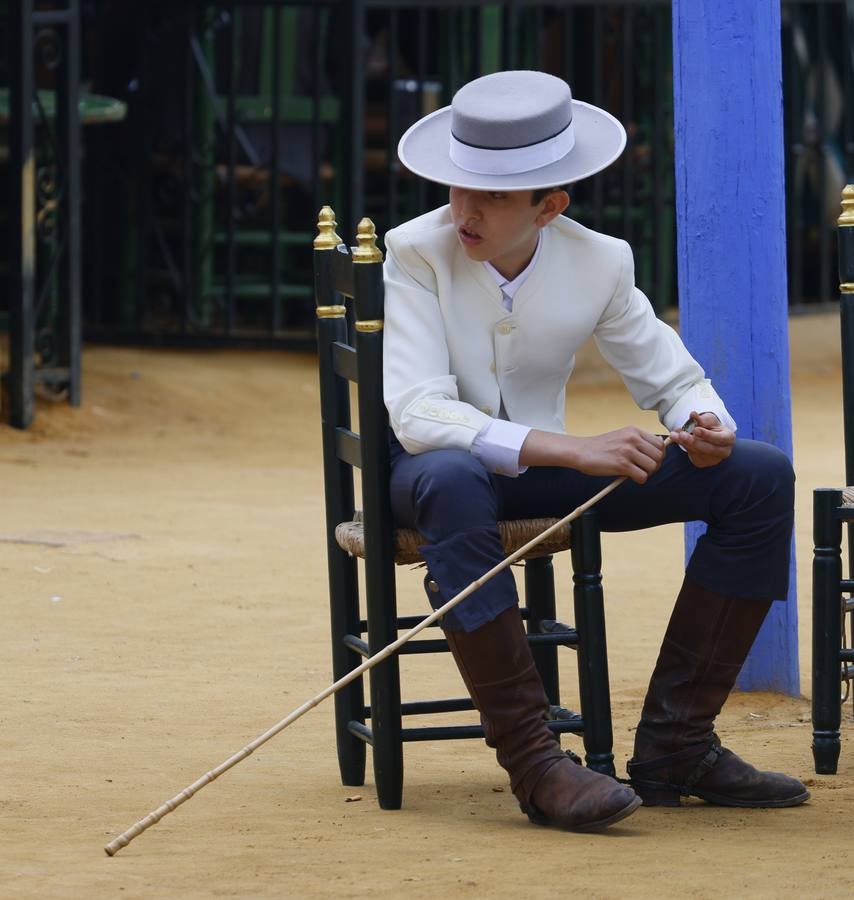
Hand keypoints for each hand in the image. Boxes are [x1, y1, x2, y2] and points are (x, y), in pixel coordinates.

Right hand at [520, 427, 665, 483]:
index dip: (658, 455)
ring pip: (653, 467)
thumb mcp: (621, 436)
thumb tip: (656, 451)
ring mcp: (628, 451)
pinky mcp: (622, 465)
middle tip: (644, 470)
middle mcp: (633, 439)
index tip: (649, 461)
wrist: (581, 451)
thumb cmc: (600, 447)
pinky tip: (631, 478)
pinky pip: (642, 476)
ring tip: (637, 473)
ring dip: (647, 473)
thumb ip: (637, 441)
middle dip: (655, 466)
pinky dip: (639, 480)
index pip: (660, 444)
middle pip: (659, 456)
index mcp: (634, 431)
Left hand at [669, 411, 733, 467]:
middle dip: (693, 441)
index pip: (719, 438)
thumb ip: (701, 419)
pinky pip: (692, 455)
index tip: (696, 429)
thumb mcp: (709, 420)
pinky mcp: (702, 462)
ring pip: (697, 452)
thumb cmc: (712, 427)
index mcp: (729, 439)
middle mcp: (723, 451)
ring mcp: (713, 459)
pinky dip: (684, 446)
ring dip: (684, 443)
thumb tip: (693, 414)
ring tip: (674, 434)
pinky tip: (677, 438)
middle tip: (681, 434)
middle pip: (708, 448)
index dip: (707, 435)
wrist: (709, 437)